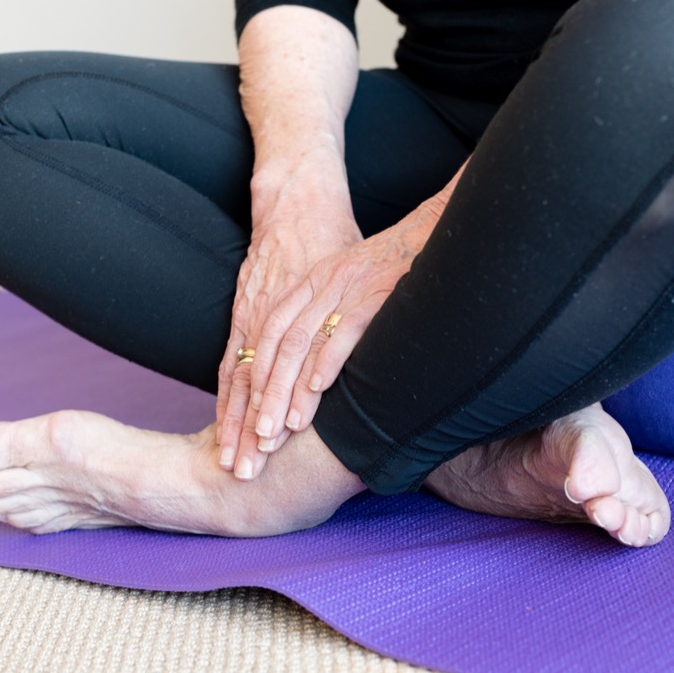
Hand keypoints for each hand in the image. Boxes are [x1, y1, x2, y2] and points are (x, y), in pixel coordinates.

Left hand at [231, 196, 443, 474]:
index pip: (265, 341)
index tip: (242, 428)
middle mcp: (318, 288)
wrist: (431, 229)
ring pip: (301, 344)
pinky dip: (327, 363)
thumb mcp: (348, 286)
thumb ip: (328, 321)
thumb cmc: (394, 267)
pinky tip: (318, 393)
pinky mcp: (372, 293)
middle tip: (255, 442)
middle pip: (275, 349)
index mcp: (306, 287)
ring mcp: (343, 290)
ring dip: (288, 390)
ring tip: (281, 430)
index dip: (250, 385)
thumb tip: (315, 374)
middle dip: (262, 400)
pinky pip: (342, 331)